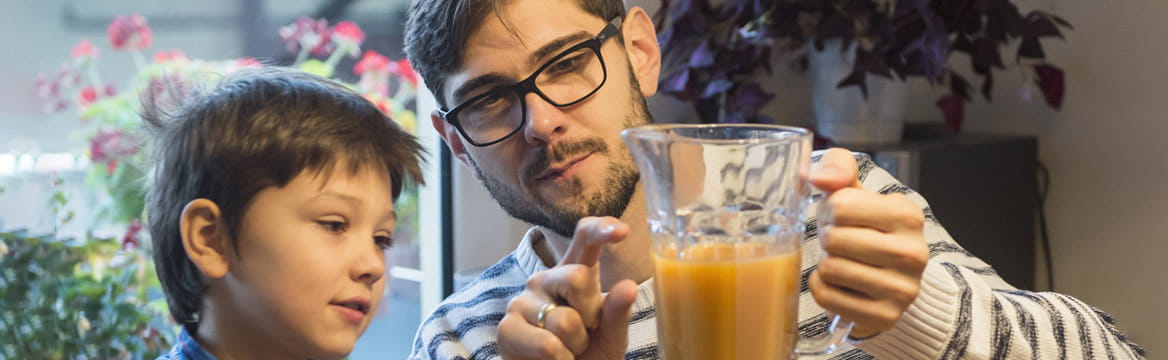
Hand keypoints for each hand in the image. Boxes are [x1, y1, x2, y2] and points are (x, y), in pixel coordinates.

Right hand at [498, 217, 638, 359]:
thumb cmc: (586, 355)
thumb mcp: (610, 337)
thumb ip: (617, 314)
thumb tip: (627, 286)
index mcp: (574, 273)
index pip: (584, 238)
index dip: (601, 229)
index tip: (622, 232)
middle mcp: (545, 280)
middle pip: (577, 277)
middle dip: (591, 314)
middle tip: (586, 333)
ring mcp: (522, 302)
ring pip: (564, 320)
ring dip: (576, 346)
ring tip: (568, 352)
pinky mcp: (507, 328)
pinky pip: (548, 345)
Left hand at [807, 148, 927, 338]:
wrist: (891, 280)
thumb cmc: (866, 230)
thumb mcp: (858, 192)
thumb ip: (839, 168)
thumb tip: (821, 177)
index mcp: (908, 215)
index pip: (842, 204)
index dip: (830, 210)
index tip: (840, 218)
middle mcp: (913, 252)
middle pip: (834, 238)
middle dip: (827, 238)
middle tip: (838, 242)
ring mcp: (902, 289)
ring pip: (830, 268)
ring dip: (825, 264)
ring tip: (842, 261)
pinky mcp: (884, 316)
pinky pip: (827, 296)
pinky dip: (822, 288)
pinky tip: (839, 283)